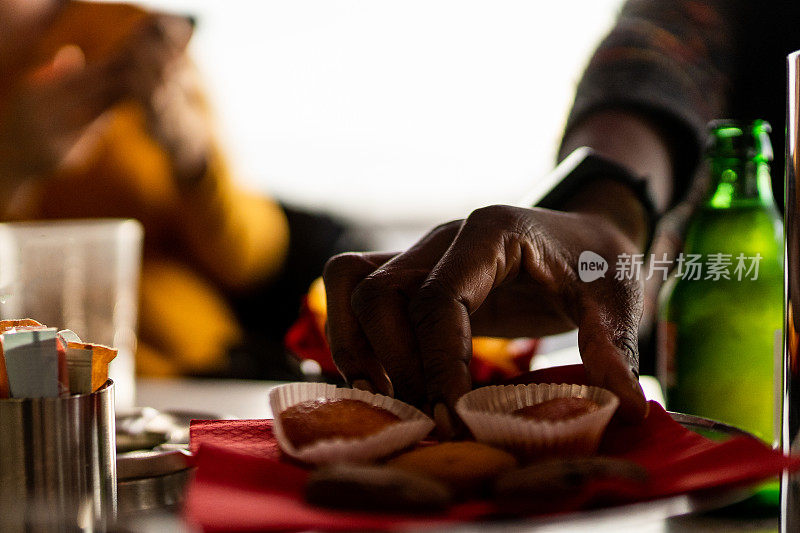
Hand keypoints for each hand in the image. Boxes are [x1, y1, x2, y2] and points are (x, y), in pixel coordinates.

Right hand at [0, 13, 198, 196]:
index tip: (126, 60)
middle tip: (142, 75)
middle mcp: (41, 117)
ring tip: (137, 91)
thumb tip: (74, 52)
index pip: (76, 79)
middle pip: (88, 97)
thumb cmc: (27, 119)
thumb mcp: (33, 94)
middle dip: (116, 84)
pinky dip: (104, 122)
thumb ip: (56, 77)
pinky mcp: (63, 157)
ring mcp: (52, 139)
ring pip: (92, 117)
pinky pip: (90, 136)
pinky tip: (119, 111)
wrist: (8, 159)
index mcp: (34, 95)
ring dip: (115, 103)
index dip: (103, 69)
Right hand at [323, 205, 647, 435]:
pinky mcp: (412, 278)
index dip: (439, 362)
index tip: (453, 418)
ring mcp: (421, 255)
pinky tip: (381, 384)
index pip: (441, 297)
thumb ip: (613, 344)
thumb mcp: (616, 296)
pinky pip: (354, 294)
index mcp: (491, 234)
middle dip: (395, 364)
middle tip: (428, 419)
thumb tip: (626, 407)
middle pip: (380, 294)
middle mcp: (444, 239)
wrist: (582, 236)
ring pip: (352, 288)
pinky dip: (353, 338)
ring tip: (387, 402)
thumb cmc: (597, 261)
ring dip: (357, 349)